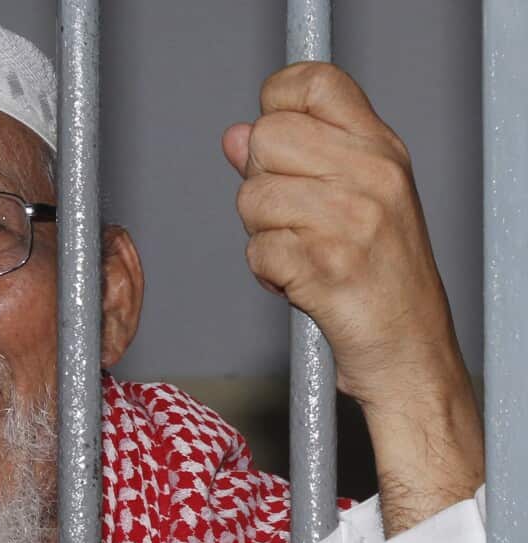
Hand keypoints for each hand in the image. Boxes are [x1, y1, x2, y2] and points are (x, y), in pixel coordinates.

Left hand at [222, 62, 481, 534]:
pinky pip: (257, 250)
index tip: (275, 141)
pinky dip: (266, 273)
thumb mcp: (353, 203)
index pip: (314, 83)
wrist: (411, 355)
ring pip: (253, 197)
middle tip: (292, 218)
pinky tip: (298, 283)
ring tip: (302, 254)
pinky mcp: (328, 268)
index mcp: (380, 150)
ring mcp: (353, 222)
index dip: (276, 104)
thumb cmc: (379, 279)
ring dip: (263, 235)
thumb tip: (236, 135)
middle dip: (260, 182)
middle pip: (266, 137)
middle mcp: (372, 176)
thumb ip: (293, 162)